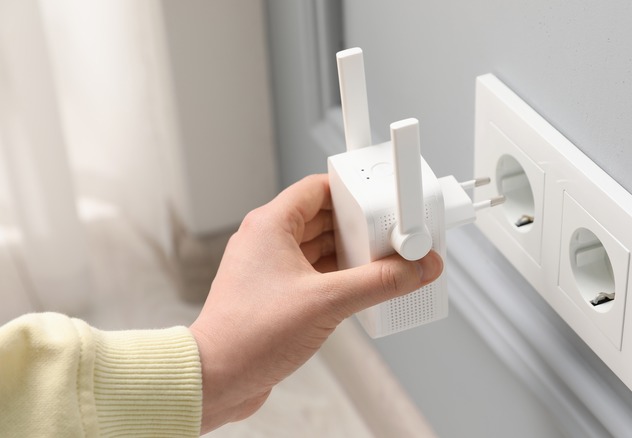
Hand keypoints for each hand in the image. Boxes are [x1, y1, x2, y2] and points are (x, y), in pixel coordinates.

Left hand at [189, 174, 442, 433]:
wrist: (216, 379)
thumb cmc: (248, 335)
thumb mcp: (328, 302)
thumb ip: (379, 282)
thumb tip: (415, 268)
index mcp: (270, 225)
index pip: (318, 188)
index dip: (353, 190)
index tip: (381, 199)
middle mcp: (266, 241)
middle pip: (323, 218)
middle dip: (358, 227)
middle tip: (389, 235)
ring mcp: (269, 269)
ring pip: (319, 248)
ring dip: (349, 255)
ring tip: (381, 263)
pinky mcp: (274, 295)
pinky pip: (313, 274)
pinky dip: (337, 277)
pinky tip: (360, 289)